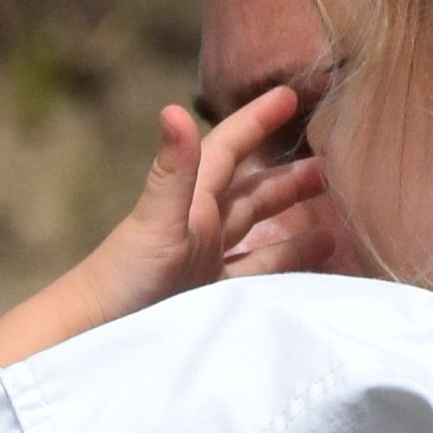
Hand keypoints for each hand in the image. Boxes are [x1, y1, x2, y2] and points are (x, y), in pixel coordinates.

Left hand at [0, 76, 330, 365]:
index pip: (229, 148)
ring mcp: (207, 261)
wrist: (96, 338)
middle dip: (287, 173)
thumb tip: (174, 108)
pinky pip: (260, 272)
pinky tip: (316, 260)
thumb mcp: (156, 221)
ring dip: (293, 217)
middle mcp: (201, 225)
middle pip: (251, 190)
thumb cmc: (123, 277)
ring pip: (260, 230)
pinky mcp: (213, 296)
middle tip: (331, 158)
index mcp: (191, 199)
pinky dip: (288, 262)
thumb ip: (172, 170)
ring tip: (336, 212)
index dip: (257, 120)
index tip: (290, 94)